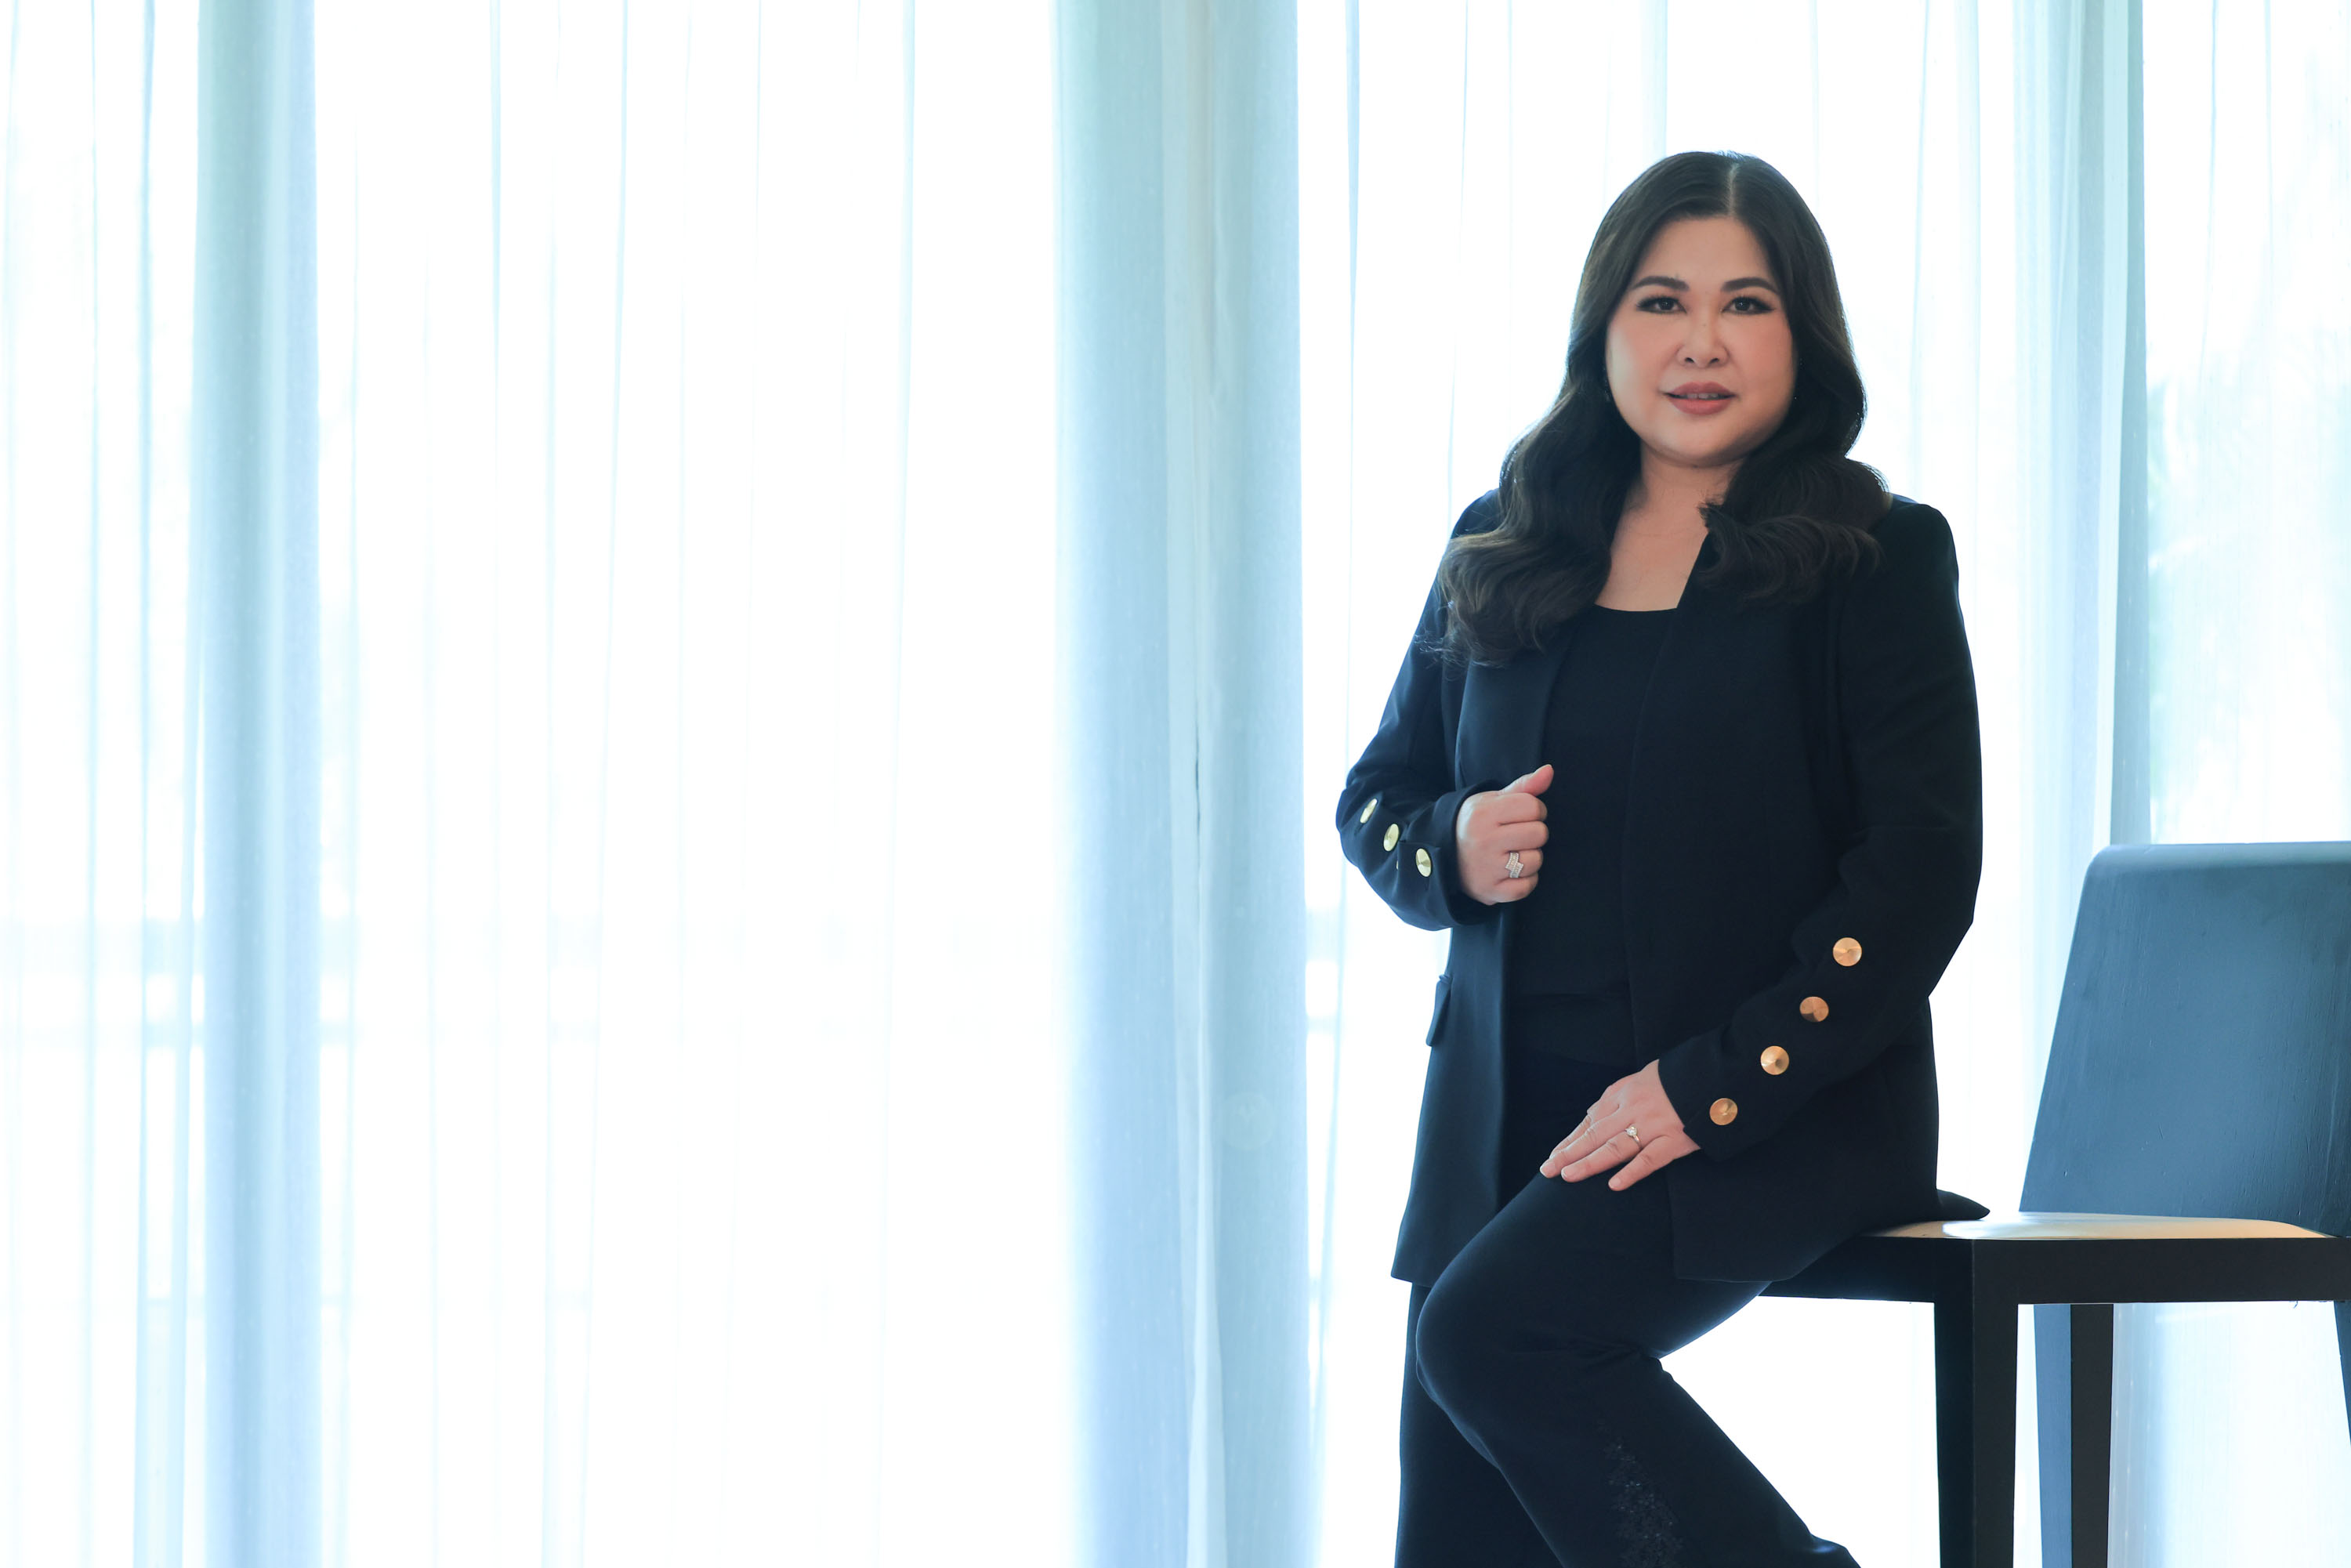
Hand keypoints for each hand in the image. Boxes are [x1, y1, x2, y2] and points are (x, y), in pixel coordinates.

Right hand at [1453, 764, 1551, 904]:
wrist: (1442, 854)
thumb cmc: (1475, 824)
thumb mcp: (1493, 800)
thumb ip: (1524, 786)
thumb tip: (1549, 771)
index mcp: (1484, 814)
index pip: (1534, 807)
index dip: (1535, 811)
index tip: (1521, 816)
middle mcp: (1484, 841)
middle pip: (1539, 834)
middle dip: (1533, 834)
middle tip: (1518, 836)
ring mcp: (1487, 868)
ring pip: (1535, 861)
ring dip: (1530, 857)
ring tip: (1513, 853)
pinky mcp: (1491, 891)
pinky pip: (1527, 887)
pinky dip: (1525, 881)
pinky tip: (1512, 872)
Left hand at [1540, 1060, 1700, 1190]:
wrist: (1716, 1073)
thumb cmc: (1679, 1076)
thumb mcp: (1643, 1077)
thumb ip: (1620, 1096)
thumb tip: (1594, 1115)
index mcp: (1624, 1093)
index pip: (1590, 1120)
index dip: (1571, 1139)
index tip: (1553, 1155)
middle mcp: (1633, 1109)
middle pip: (1595, 1134)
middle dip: (1569, 1153)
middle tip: (1547, 1170)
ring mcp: (1654, 1125)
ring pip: (1615, 1147)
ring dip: (1590, 1163)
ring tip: (1569, 1176)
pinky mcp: (1676, 1140)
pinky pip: (1650, 1159)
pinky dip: (1632, 1172)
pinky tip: (1614, 1185)